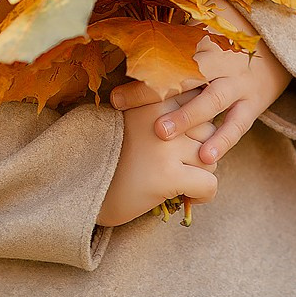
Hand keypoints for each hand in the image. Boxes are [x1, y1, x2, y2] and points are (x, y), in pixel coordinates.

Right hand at [97, 93, 218, 227]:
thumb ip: (165, 112)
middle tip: (182, 165)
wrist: (84, 189)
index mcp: (152, 99)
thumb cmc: (113, 154)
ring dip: (202, 173)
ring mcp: (165, 147)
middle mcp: (160, 118)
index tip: (181, 138)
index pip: (197, 103)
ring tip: (182, 180)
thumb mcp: (134, 119)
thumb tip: (208, 114)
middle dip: (202, 150)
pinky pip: (209, 184)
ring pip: (211, 158)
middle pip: (209, 130)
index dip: (194, 125)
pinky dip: (204, 195)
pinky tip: (188, 197)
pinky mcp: (168, 176)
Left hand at [109, 1, 290, 165]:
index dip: (139, 69)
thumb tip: (127, 40)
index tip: (114, 88)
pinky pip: (237, 124)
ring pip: (211, 99)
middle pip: (183, 75)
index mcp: (201, 43)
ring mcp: (238, 83)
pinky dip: (222, 141)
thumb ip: (173, 40)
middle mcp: (219, 61)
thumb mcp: (204, 34)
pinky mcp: (254, 103)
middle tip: (124, 105)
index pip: (166, 55)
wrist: (279, 47)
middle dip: (153, 90)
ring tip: (163, 133)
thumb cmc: (226, 46)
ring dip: (186, 116)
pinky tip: (205, 157)